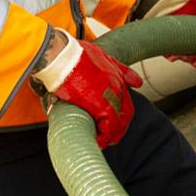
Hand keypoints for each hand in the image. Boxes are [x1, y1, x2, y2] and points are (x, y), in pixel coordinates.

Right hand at [34, 30, 143, 146]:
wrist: (61, 56)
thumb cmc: (72, 53)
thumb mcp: (100, 54)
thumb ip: (116, 68)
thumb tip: (133, 81)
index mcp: (116, 75)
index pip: (126, 99)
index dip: (121, 113)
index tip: (115, 121)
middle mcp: (117, 86)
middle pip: (125, 113)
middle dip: (119, 126)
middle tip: (110, 135)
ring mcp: (110, 96)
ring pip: (118, 122)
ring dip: (111, 134)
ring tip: (102, 140)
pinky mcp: (100, 105)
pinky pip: (108, 128)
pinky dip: (104, 137)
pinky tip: (98, 141)